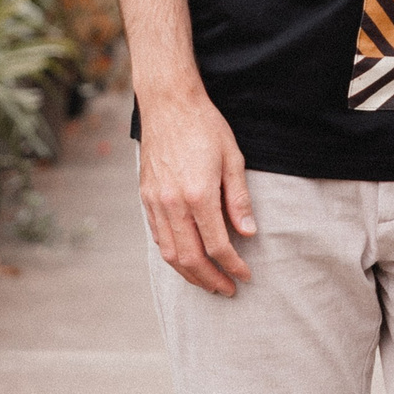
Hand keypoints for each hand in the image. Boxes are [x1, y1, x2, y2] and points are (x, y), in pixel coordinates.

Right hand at [137, 87, 256, 295]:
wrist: (168, 104)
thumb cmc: (205, 127)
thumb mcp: (232, 158)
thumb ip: (239, 199)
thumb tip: (248, 233)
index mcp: (199, 194)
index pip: (217, 245)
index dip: (233, 265)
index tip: (245, 275)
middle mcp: (173, 203)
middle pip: (190, 258)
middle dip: (211, 279)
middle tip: (228, 290)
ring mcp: (155, 202)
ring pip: (170, 253)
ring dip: (189, 274)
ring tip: (208, 282)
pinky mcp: (145, 197)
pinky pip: (157, 237)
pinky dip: (172, 254)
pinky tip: (186, 260)